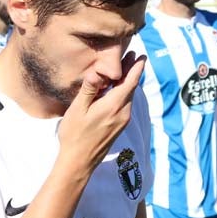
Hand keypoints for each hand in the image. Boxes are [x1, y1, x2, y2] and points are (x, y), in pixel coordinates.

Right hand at [57, 51, 145, 174]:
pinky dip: (123, 92)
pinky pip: (125, 104)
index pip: (130, 82)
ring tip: (123, 68)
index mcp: (114, 106)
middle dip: (132, 71)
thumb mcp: (78, 110)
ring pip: (129, 96)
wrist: (79, 162)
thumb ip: (89, 90)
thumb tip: (98, 72)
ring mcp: (123, 121)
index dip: (137, 67)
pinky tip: (116, 89)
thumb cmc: (75, 135)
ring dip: (127, 82)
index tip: (141, 55)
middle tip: (132, 55)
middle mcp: (123, 113)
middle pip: (131, 87)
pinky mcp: (119, 126)